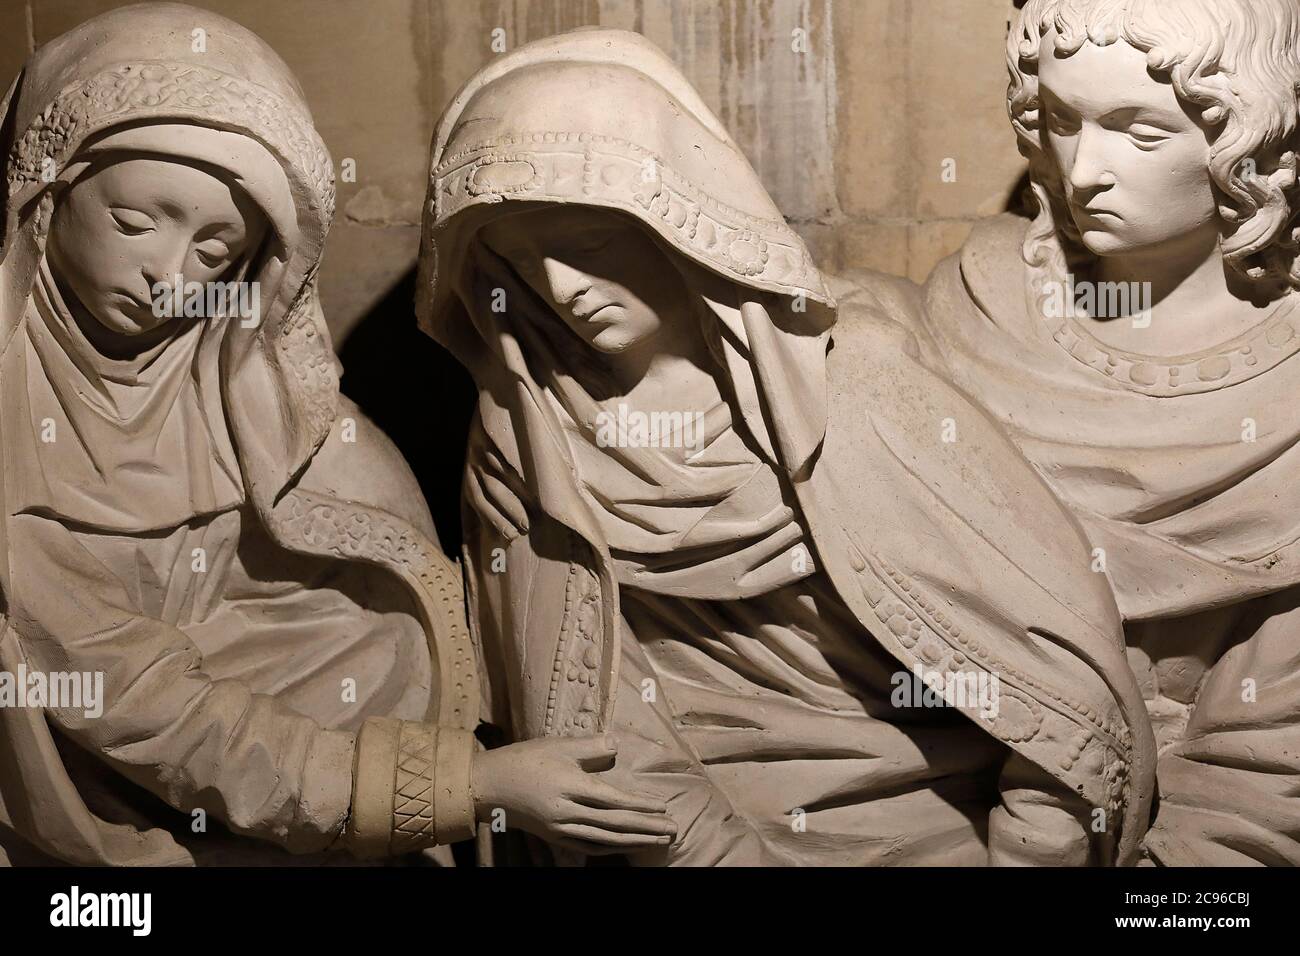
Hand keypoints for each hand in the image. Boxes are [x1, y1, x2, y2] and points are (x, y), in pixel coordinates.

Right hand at [471, 734, 676, 854]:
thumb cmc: (524, 760)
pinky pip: (588, 845)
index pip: (614, 800)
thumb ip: (590, 747)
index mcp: (570, 787)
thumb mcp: (558, 746)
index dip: (640, 805)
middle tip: (674, 830)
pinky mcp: (555, 836)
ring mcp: (561, 828)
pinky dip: (610, 847)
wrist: (489, 786)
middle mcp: (568, 813)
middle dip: (647, 828)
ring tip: (659, 840)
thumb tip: (617, 747)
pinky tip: (626, 846)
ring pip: (605, 839)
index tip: (663, 807)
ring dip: (635, 840)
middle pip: (615, 824)